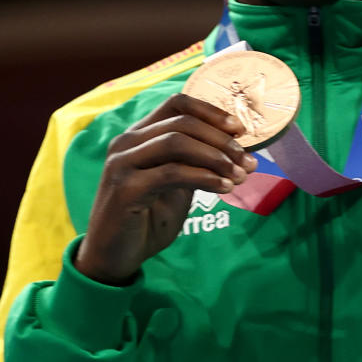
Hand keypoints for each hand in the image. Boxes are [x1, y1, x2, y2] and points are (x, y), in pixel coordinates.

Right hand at [74, 94, 257, 284]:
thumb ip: (196, 164)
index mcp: (138, 135)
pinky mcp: (125, 189)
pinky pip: (172, 173)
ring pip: (176, 142)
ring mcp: (122, 164)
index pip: (176, 104)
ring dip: (215, 157)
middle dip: (221, 140)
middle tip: (247, 161)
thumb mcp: (177, 186)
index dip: (211, 112)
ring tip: (239, 175)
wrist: (114, 257)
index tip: (240, 130)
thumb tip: (236, 151)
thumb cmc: (147, 220)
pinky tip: (224, 188)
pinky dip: (204, 177)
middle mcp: (126, 142)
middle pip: (182, 122)